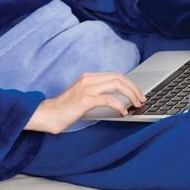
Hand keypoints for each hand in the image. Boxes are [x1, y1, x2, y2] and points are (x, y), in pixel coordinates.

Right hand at [24, 72, 145, 133]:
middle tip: (142, 99)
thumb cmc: (64, 109)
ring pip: (117, 84)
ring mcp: (87, 88)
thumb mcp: (84, 97)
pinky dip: (119, 105)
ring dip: (131, 94)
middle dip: (134, 88)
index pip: (116, 75)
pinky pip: (108, 99)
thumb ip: (97, 94)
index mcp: (89, 77)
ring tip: (137, 104)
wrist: (47, 115)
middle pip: (119, 77)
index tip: (138, 94)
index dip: (130, 83)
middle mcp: (89, 79)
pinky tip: (123, 112)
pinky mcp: (85, 99)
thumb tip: (117, 100)